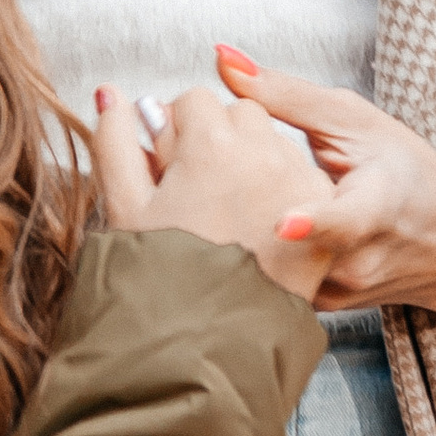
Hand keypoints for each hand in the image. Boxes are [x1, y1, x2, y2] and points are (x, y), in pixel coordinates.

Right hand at [92, 87, 337, 301]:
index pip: (196, 100)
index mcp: (211, 144)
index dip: (178, 133)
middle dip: (219, 140)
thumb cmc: (163, 280)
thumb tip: (111, 91)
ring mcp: (299, 184)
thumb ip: (115, 142)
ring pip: (275, 144)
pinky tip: (257, 231)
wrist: (213, 344)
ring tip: (229, 214)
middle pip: (240, 115)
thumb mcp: (126, 209)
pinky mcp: (324, 217)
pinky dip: (283, 194)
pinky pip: (302, 181)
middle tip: (200, 189)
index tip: (173, 166)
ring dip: (253, 163)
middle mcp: (264, 154)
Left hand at [209, 48, 435, 331]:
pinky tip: (233, 220)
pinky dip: (243, 248)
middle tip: (181, 157)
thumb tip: (223, 60)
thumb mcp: (354, 121)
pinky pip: (266, 277)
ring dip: (228, 224)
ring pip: (265, 260)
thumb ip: (285, 95)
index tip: (282, 223)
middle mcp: (357, 262)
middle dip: (229, 197)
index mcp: (377, 208)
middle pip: (282, 236)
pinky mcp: (314, 308)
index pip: (347, 221)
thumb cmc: (403, 171)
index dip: (313, 222)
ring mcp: (334, 292)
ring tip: (212, 186)